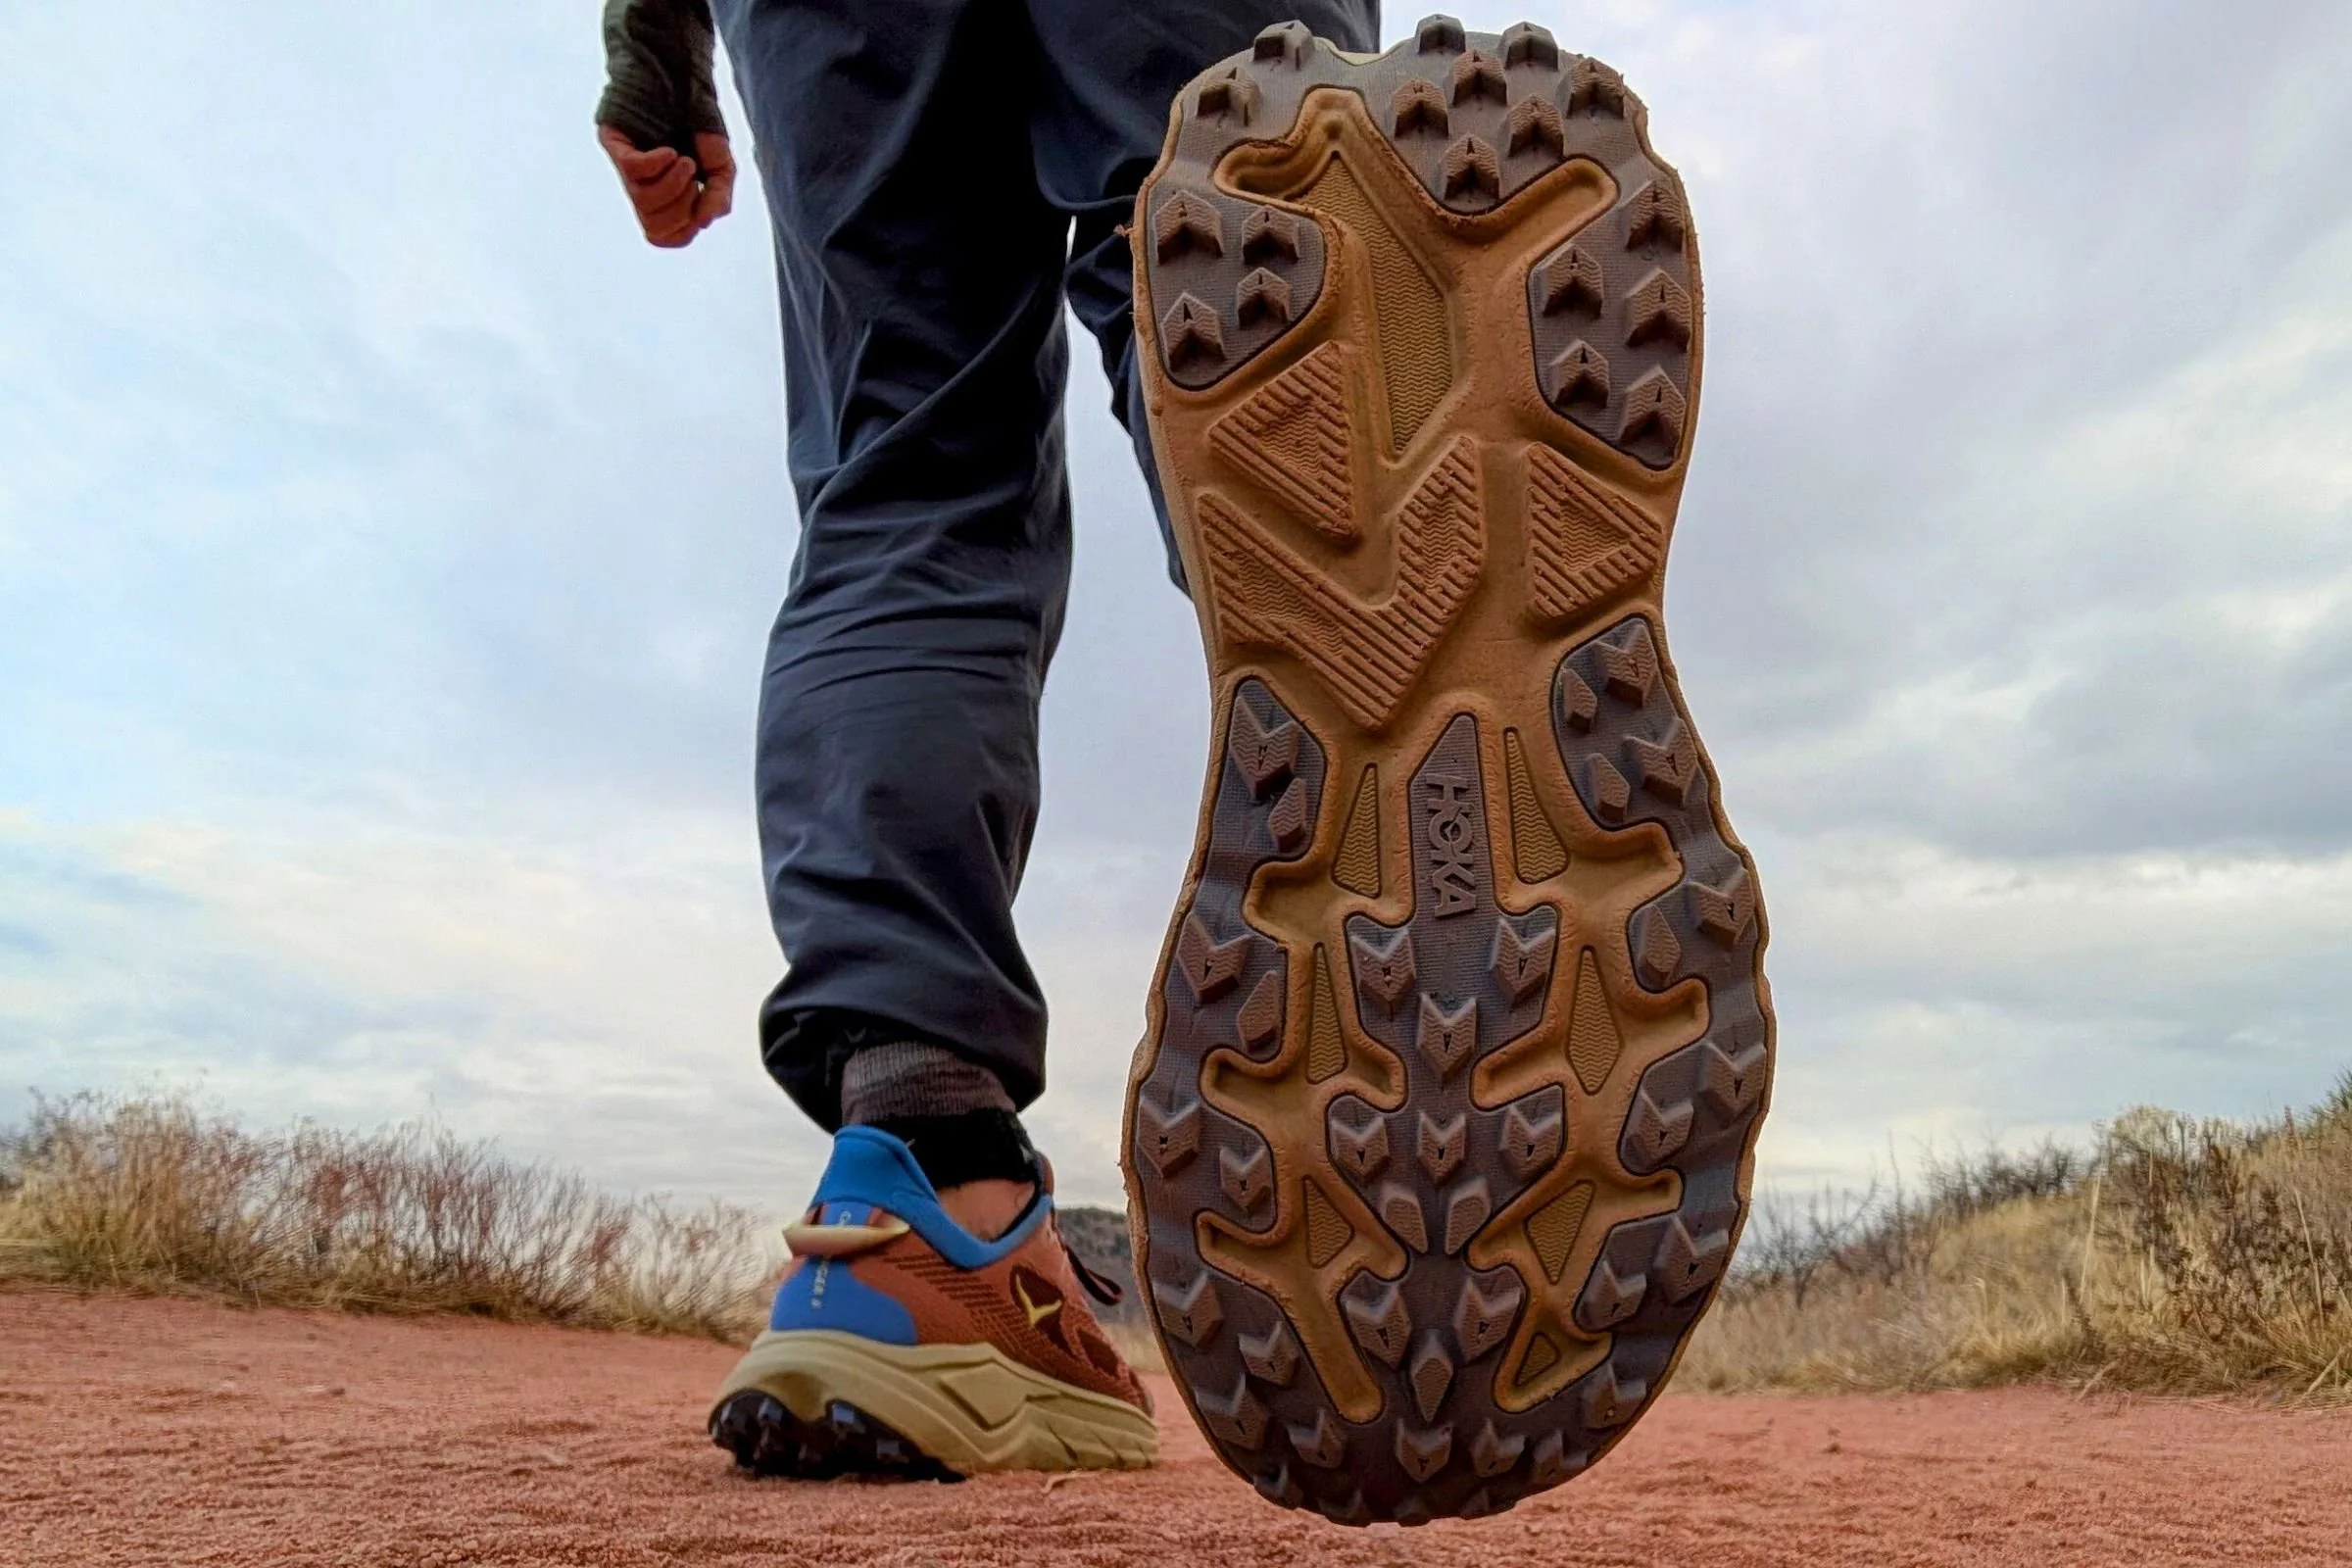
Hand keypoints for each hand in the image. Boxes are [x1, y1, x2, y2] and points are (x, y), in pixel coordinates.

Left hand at [598, 126, 734, 248]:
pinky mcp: (614, 144)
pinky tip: (670, 151)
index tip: (701, 200)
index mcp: (663, 197)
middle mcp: (641, 186)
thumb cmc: (699, 124)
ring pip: (643, 201)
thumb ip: (718, 198)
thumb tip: (704, 222)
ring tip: (685, 159)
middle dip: (682, 208)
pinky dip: (658, 164)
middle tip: (694, 178)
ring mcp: (625, 166)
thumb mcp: (721, 167)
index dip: (686, 229)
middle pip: (654, 227)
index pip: (664, 237)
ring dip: (674, 184)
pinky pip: (633, 171)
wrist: (684, 78)